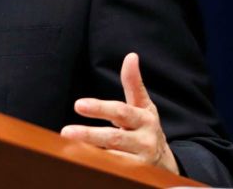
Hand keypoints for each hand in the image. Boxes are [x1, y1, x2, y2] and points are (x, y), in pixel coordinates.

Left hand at [60, 52, 177, 173]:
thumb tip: (131, 56)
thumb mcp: (143, 106)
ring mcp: (142, 162)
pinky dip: (100, 168)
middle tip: (65, 132)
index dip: (100, 108)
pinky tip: (81, 164)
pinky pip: (116, 172)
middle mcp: (144, 140)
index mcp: (144, 119)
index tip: (78, 105)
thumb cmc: (146, 129)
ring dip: (92, 154)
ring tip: (70, 150)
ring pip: (115, 159)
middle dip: (90, 135)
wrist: (167, 164)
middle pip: (114, 138)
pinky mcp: (139, 176)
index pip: (120, 112)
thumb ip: (134, 84)